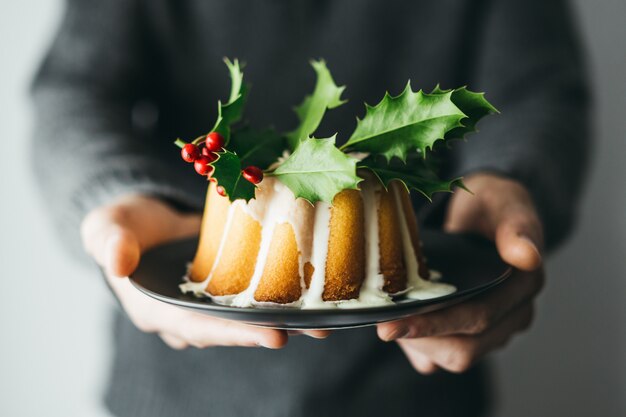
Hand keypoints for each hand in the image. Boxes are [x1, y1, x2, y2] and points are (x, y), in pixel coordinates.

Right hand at [82, 195, 328, 348]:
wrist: (142, 220)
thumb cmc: (123, 225)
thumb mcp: (109, 228)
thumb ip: (112, 243)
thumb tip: (119, 264)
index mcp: (158, 311)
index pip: (199, 327)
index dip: (235, 334)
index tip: (272, 335)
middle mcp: (188, 316)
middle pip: (233, 330)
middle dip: (273, 330)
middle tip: (312, 330)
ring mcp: (209, 305)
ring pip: (249, 318)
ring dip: (287, 321)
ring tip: (324, 321)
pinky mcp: (226, 289)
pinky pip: (254, 298)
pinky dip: (283, 300)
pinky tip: (313, 297)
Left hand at [377, 174, 544, 372]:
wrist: (477, 213)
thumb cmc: (490, 205)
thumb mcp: (503, 201)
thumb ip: (516, 226)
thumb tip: (528, 257)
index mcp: (525, 284)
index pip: (480, 318)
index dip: (435, 324)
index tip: (395, 323)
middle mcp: (514, 314)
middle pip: (465, 348)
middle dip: (420, 338)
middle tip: (383, 326)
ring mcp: (495, 328)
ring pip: (455, 356)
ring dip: (420, 344)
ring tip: (390, 323)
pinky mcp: (473, 334)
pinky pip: (445, 357)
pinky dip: (421, 348)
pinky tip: (402, 328)